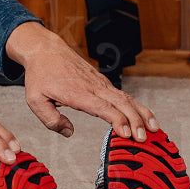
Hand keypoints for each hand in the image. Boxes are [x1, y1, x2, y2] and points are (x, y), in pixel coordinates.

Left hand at [5, 21, 161, 140]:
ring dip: (142, 114)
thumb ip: (50, 119)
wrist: (45, 50)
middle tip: (144, 138)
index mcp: (77, 93)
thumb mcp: (35, 100)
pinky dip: (137, 107)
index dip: (117, 121)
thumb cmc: (40, 74)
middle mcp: (93, 87)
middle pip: (121, 103)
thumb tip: (69, 132)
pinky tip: (145, 117)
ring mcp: (100, 83)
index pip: (103, 108)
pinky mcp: (102, 82)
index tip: (127, 134)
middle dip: (136, 121)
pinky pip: (123, 95)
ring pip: (126, 98)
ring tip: (154, 129)